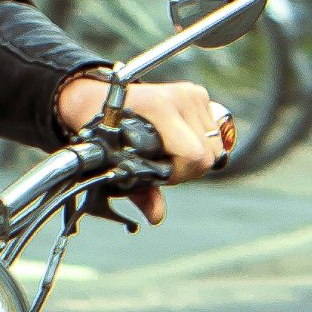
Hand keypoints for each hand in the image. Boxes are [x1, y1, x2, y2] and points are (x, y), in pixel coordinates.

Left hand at [54, 70, 229, 225]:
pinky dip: (199, 143)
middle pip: (209, 154)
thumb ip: (141, 191)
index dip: (180, 174)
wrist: (96, 97)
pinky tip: (178, 140)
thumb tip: (156, 216)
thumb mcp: (117, 160)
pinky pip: (213, 132)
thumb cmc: (104, 129)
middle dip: (188, 169)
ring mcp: (192, 94)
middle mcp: (181, 97)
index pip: (194, 155)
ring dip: (195, 156)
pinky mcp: (198, 94)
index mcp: (160, 107)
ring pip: (215, 145)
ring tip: (170, 153)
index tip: (159, 173)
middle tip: (164, 165)